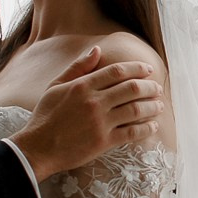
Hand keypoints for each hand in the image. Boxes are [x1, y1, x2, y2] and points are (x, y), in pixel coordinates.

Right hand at [9, 47, 164, 178]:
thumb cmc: (45, 116)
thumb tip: (97, 50)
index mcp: (83, 86)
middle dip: (149, 87)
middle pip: (132, 89)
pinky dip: (146, 128)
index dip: (137, 69)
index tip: (148, 70)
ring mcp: (100, 122)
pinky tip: (153, 126)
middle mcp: (94, 102)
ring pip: (136, 110)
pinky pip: (132, 133)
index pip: (117, 71)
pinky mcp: (104, 142)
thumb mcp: (55, 86)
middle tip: (157, 88)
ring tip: (160, 105)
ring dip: (152, 106)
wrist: (37, 148)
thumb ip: (78, 68)